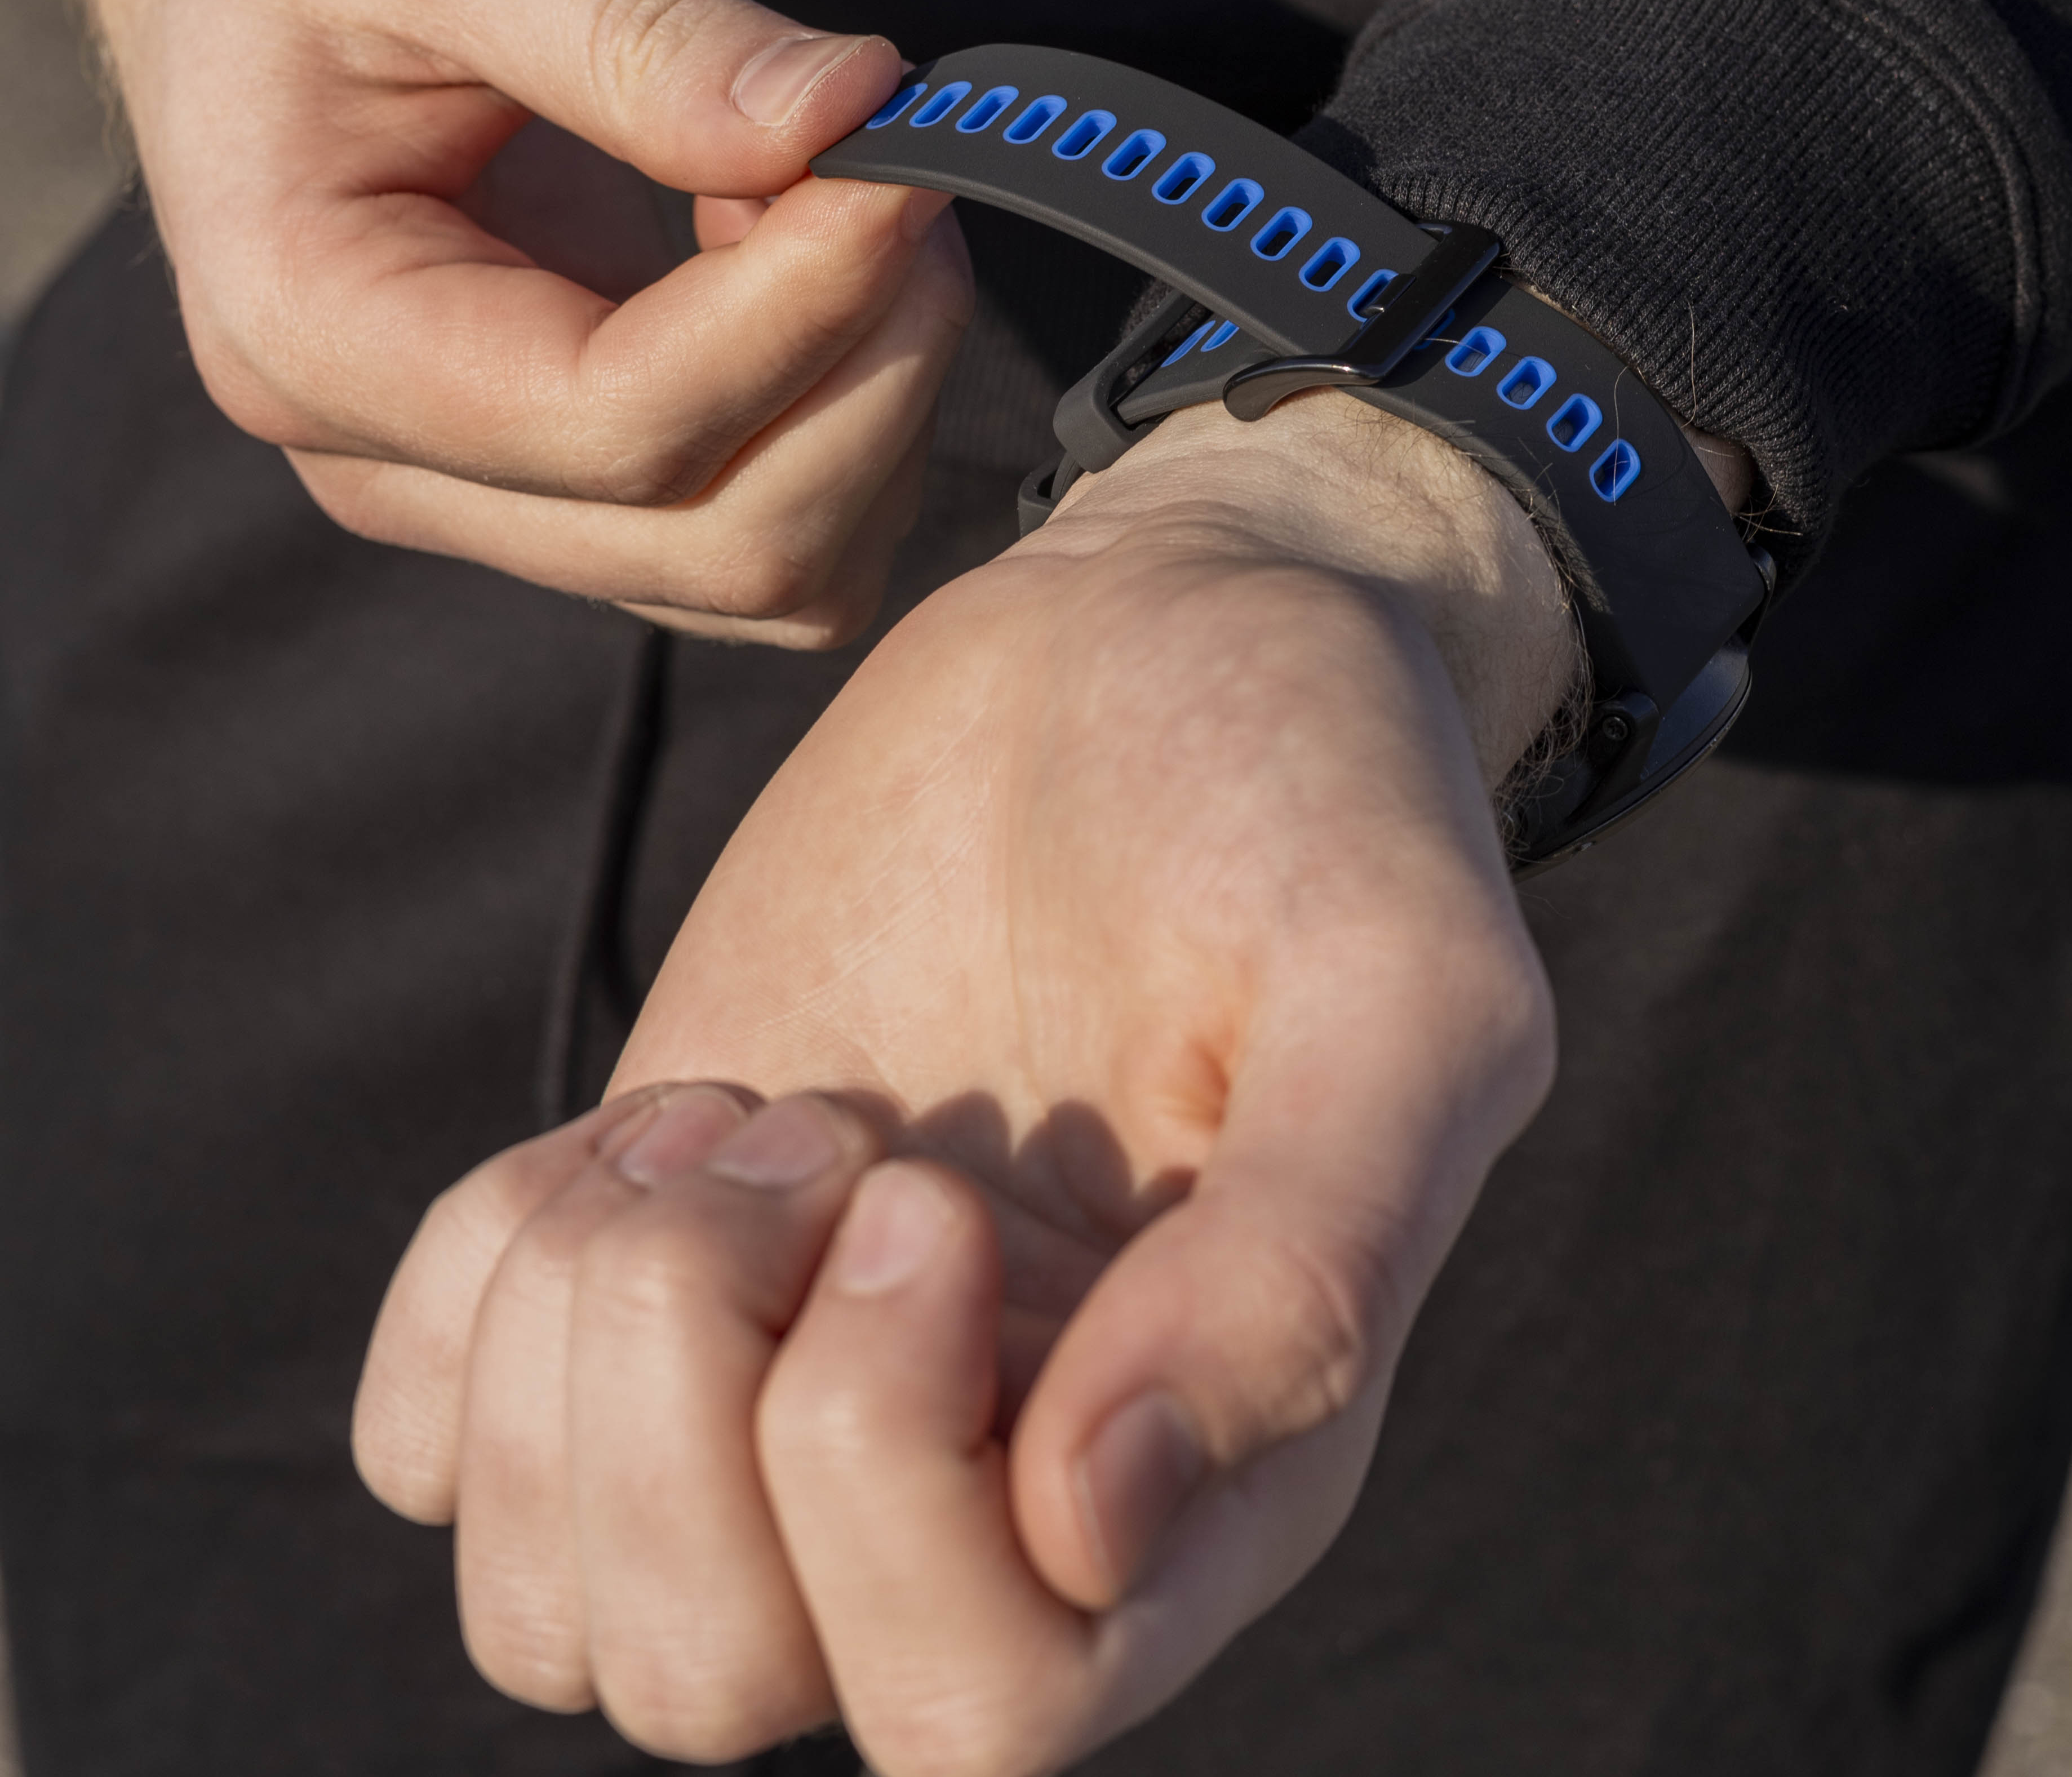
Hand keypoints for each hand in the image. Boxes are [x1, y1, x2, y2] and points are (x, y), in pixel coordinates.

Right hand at [0, 0, 968, 641]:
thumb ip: (641, 28)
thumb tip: (848, 116)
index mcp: (313, 332)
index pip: (623, 419)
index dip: (808, 303)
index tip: (908, 157)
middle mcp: (393, 466)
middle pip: (724, 540)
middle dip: (872, 363)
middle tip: (900, 168)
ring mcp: (489, 501)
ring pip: (775, 567)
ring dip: (879, 396)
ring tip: (841, 198)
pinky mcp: (579, 491)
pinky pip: (778, 532)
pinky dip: (853, 415)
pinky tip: (806, 260)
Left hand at [358, 391, 1580, 1768]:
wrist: (1155, 640)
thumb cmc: (1307, 793)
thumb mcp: (1397, 982)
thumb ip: (1311, 1262)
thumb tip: (1102, 1528)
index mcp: (1201, 1463)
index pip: (989, 1703)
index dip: (893, 1478)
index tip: (940, 1187)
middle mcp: (995, 1473)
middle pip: (726, 1680)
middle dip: (705, 1399)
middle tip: (828, 1135)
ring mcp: (799, 1384)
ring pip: (555, 1611)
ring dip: (587, 1341)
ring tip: (742, 1119)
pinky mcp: (664, 1267)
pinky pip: (435, 1446)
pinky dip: (478, 1296)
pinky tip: (645, 1130)